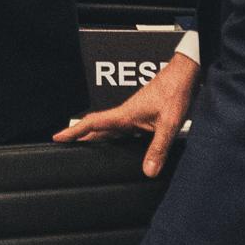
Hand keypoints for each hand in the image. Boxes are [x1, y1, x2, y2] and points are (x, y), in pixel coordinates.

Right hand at [57, 53, 195, 175]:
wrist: (186, 74)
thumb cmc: (175, 91)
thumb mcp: (168, 123)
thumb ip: (158, 148)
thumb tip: (148, 171)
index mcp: (125, 114)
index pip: (93, 123)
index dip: (74, 131)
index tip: (57, 137)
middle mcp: (126, 114)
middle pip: (98, 129)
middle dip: (81, 138)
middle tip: (67, 149)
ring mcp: (134, 114)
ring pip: (110, 130)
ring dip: (98, 138)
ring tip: (88, 150)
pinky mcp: (143, 116)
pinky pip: (123, 130)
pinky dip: (116, 139)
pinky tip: (121, 147)